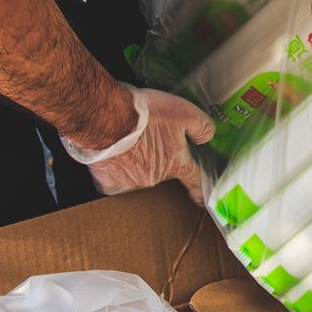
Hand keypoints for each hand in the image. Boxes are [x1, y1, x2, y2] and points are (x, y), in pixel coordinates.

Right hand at [62, 85, 214, 205]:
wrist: (104, 120)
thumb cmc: (144, 116)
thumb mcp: (184, 112)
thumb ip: (201, 127)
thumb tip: (207, 137)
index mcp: (175, 163)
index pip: (194, 180)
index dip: (200, 189)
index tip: (202, 199)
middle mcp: (155, 177)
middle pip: (162, 168)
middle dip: (158, 154)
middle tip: (149, 134)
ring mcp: (131, 182)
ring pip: (138, 171)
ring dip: (136, 158)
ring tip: (128, 138)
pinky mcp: (109, 182)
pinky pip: (116, 176)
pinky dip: (115, 165)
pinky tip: (113, 150)